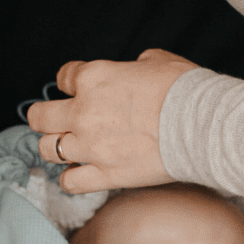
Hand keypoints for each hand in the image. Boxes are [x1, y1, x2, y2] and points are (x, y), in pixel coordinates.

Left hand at [26, 49, 196, 192]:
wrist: (203, 126)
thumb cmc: (185, 91)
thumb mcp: (159, 61)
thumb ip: (137, 64)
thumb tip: (138, 68)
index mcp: (93, 78)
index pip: (64, 77)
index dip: (70, 83)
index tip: (77, 89)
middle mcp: (84, 112)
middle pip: (40, 116)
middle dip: (45, 117)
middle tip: (55, 120)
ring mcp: (92, 146)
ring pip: (47, 149)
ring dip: (54, 147)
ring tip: (68, 148)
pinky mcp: (106, 174)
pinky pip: (70, 182)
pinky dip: (70, 178)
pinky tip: (79, 174)